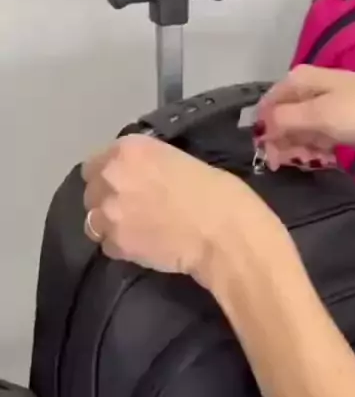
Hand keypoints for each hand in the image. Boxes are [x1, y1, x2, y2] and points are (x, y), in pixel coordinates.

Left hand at [82, 133, 275, 287]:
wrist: (222, 232)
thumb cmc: (215, 192)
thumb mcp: (178, 159)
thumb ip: (149, 164)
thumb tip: (141, 177)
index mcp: (129, 150)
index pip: (95, 162)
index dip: (109, 175)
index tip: (124, 185)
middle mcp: (111, 177)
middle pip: (90, 191)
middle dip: (107, 199)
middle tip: (132, 209)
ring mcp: (110, 213)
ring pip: (93, 221)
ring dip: (109, 224)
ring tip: (133, 230)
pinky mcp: (116, 244)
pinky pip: (107, 246)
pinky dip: (120, 247)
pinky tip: (141, 246)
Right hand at [255, 66, 354, 169]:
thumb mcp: (317, 115)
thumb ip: (283, 120)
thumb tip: (259, 128)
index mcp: (299, 80)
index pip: (267, 105)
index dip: (264, 130)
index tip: (267, 154)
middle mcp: (307, 91)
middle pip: (281, 121)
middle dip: (282, 144)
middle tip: (289, 164)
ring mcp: (323, 109)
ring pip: (297, 133)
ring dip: (300, 150)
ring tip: (312, 160)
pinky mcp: (337, 126)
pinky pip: (315, 140)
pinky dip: (316, 151)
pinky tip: (324, 159)